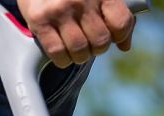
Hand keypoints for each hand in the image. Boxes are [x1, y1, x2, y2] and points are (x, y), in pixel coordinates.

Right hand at [18, 0, 133, 68]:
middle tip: (88, 40)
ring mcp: (59, 8)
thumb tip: (124, 45)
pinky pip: (58, 53)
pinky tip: (62, 52)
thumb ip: (114, 14)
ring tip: (75, 47)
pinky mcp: (39, 18)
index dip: (119, 36)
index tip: (111, 34)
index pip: (121, 24)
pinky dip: (62, 59)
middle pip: (100, 42)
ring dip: (79, 56)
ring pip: (80, 51)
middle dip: (96, 47)